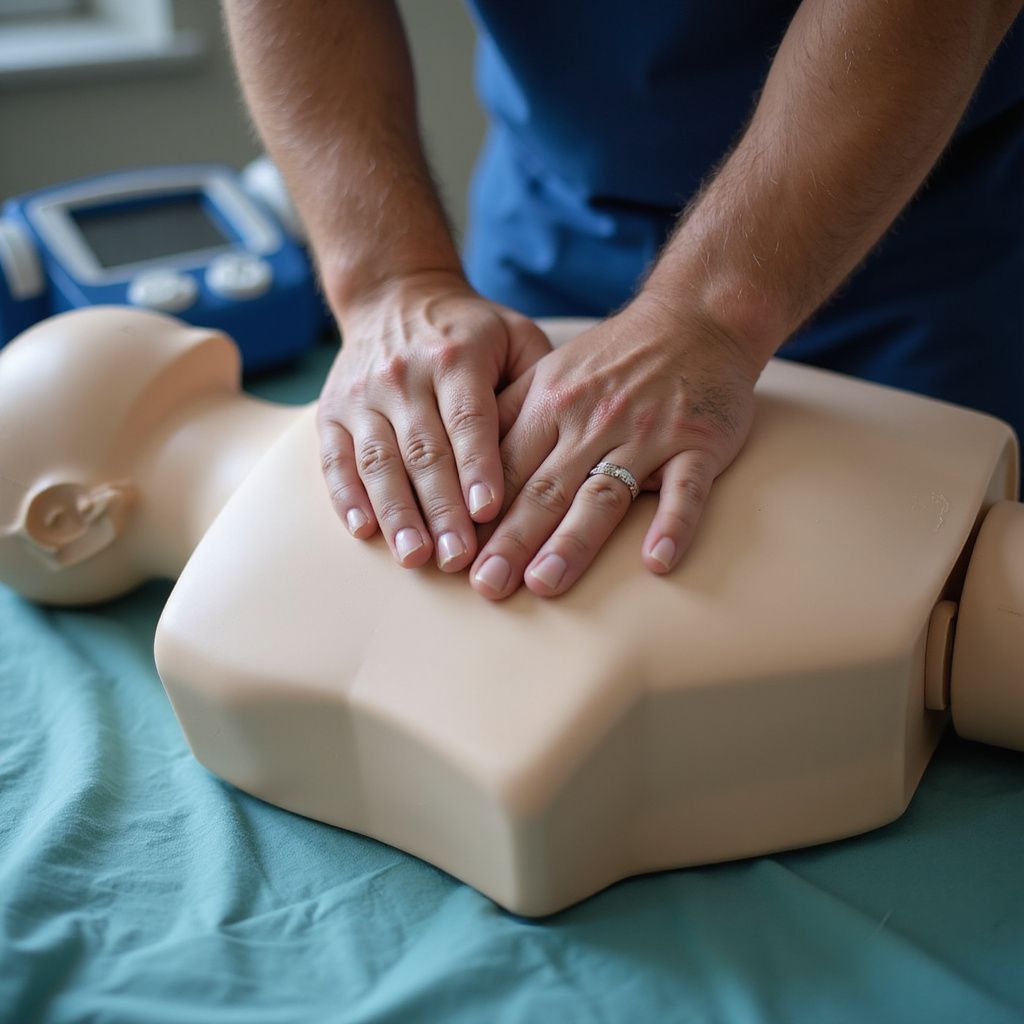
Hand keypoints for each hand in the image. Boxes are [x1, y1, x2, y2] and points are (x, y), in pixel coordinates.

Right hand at [317, 271, 550, 571]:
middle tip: (458, 557)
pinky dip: (348, 497)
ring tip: (414, 556)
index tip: (488, 511)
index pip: (467, 419)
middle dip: (441, 508)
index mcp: (455, 358)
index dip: (477, 466)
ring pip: (379, 461)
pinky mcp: (333, 412)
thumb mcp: (513, 335)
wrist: (393, 295)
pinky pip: (336, 460)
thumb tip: (556, 441)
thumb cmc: (469, 331)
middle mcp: (404, 376)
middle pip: (424, 450)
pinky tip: (364, 530)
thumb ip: (537, 380)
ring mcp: (363, 395)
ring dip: (396, 513)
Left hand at [469, 297, 762, 598]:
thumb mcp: (550, 373)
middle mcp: (593, 422)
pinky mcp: (698, 443)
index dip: (478, 514)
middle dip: (511, 540)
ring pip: (604, 494)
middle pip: (546, 489)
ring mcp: (648, 434)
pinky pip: (686, 490)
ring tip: (544, 583)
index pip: (506, 469)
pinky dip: (672, 524)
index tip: (453, 557)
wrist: (695, 316)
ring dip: (573, 541)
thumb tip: (458, 470)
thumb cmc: (614, 356)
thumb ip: (507, 418)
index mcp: (551, 406)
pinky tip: (656, 561)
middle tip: (486, 587)